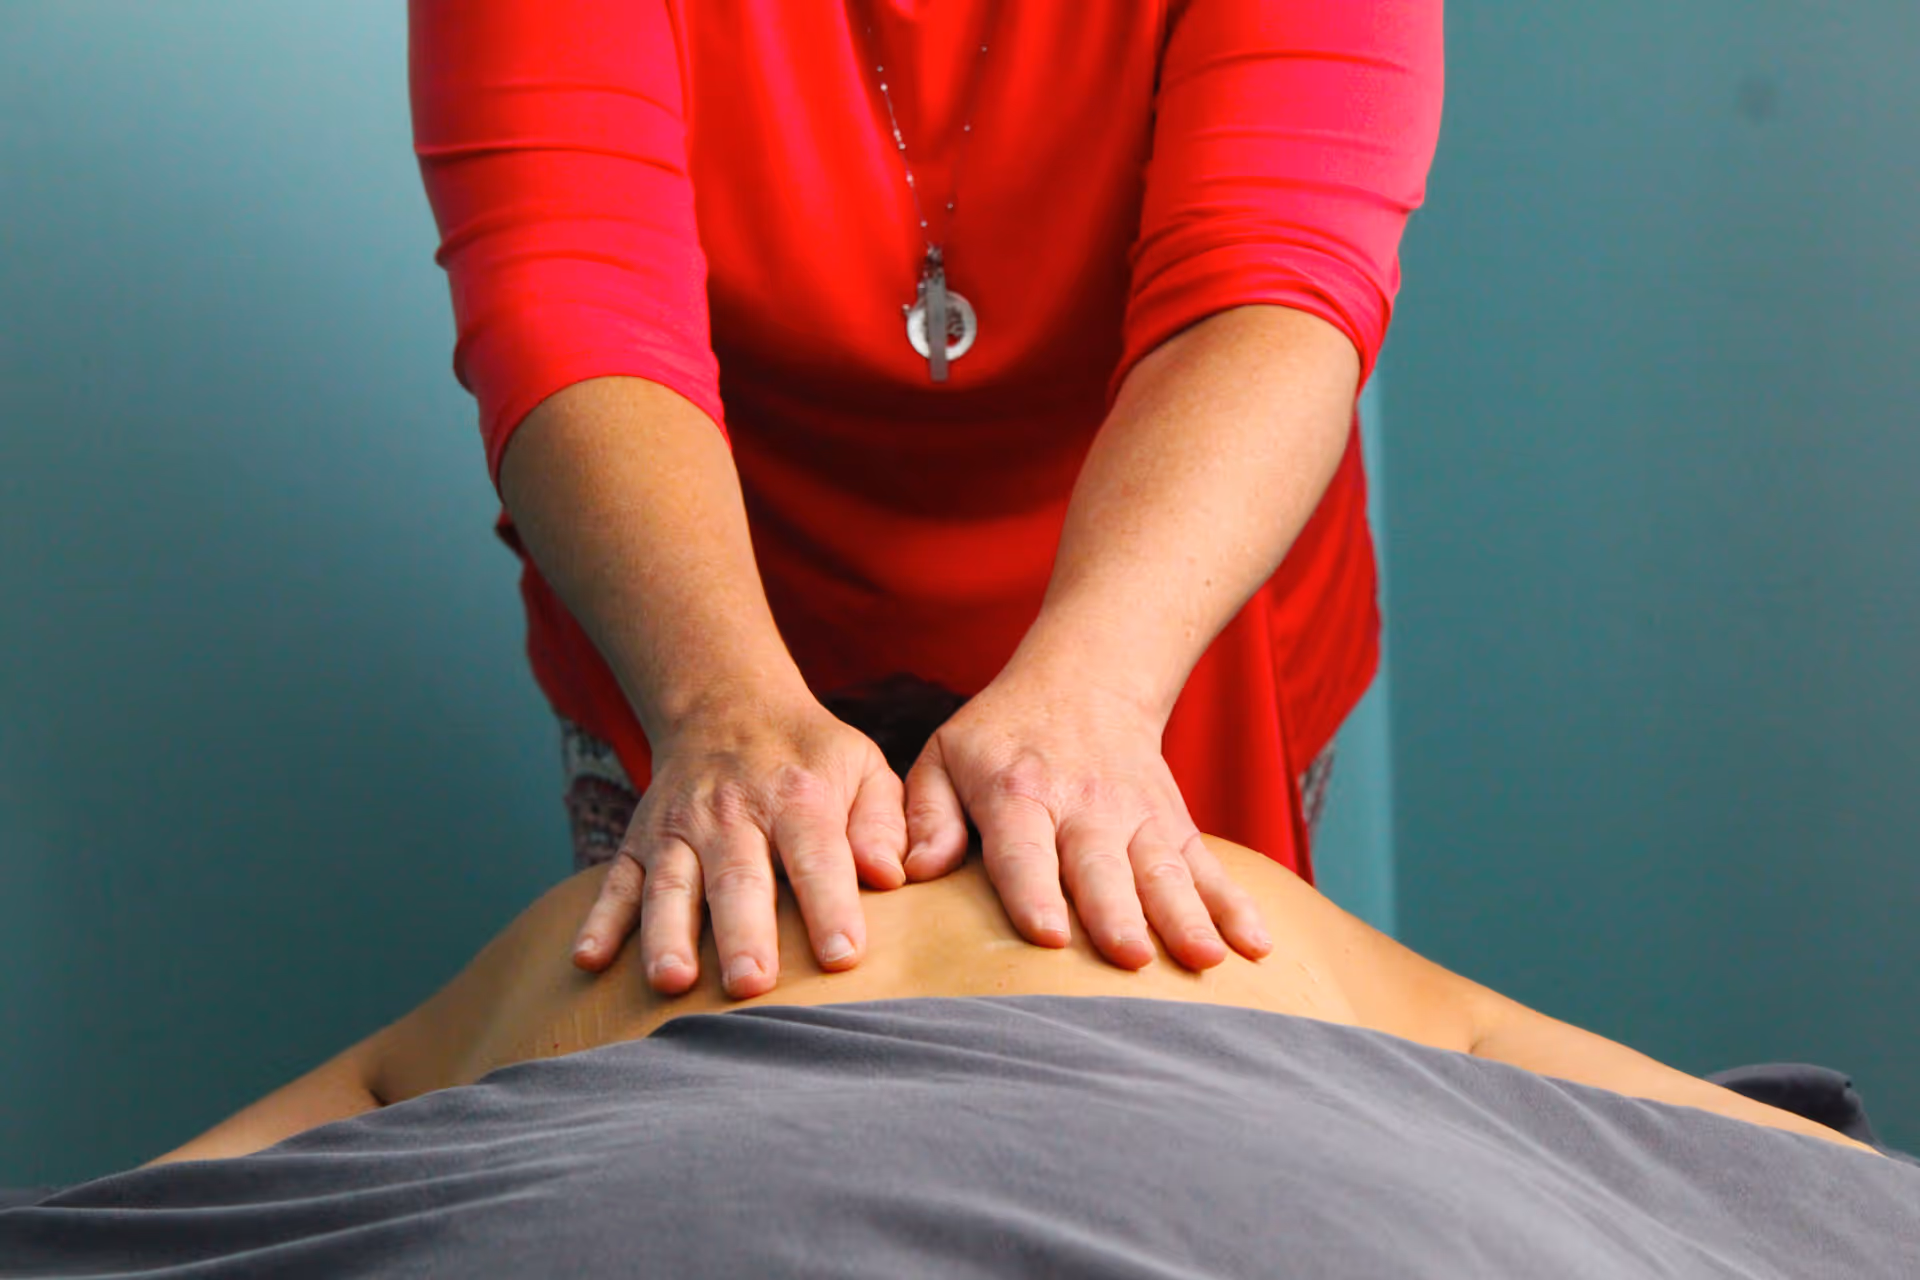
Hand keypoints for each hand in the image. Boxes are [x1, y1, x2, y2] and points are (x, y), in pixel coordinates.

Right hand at [570, 692, 908, 997]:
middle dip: (742, 932)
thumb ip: (882, 823)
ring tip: (673, 982)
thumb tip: (891, 877)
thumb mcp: (862, 767)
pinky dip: (599, 921)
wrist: (728, 706)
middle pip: (737, 878)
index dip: (830, 905)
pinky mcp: (638, 842)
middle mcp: (731, 812)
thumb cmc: (810, 758)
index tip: (842, 956)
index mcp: (797, 796)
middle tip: (751, 984)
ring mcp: (677, 828)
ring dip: (667, 934)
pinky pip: (614, 883)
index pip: (816, 855)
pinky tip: (589, 961)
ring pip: (670, 885)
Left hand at [901, 671, 1273, 971]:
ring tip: (1205, 962)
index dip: (1034, 891)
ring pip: (1164, 869)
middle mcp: (1083, 803)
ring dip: (1187, 916)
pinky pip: (1209, 867)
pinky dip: (1236, 905)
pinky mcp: (1174, 824)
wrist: (1086, 678)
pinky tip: (1257, 945)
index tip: (1048, 936)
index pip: (1023, 848)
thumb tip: (913, 871)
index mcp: (1017, 790)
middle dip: (1118, 913)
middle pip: (1102, 865)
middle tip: (1132, 958)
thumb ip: (925, 814)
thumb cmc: (1001, 736)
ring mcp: (1137, 815)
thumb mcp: (945, 755)